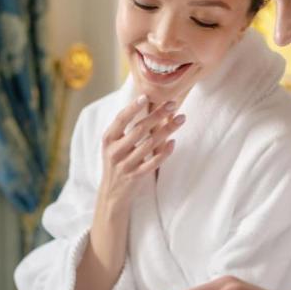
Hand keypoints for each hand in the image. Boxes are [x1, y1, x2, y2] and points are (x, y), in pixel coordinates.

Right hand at [95, 95, 184, 215]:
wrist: (111, 193)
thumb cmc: (116, 162)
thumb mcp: (113, 145)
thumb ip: (126, 128)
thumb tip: (148, 105)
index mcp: (109, 139)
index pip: (121, 119)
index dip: (133, 107)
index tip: (146, 96)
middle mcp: (115, 151)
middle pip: (139, 129)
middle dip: (158, 115)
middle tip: (173, 104)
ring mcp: (125, 165)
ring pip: (149, 144)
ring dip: (167, 130)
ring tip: (181, 119)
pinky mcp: (136, 177)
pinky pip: (153, 163)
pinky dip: (164, 152)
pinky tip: (173, 142)